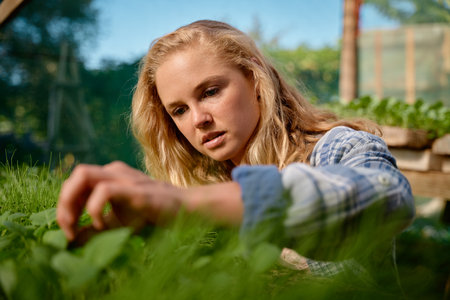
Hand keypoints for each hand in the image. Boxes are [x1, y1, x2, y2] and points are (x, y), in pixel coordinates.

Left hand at [57, 161, 182, 240]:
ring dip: (71, 202)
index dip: (64, 206)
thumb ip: (94, 229)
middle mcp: (114, 171)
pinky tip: (100, 224)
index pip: (75, 183)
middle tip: (68, 227)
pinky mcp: (134, 189)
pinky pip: (103, 191)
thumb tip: (70, 240)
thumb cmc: (150, 215)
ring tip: (76, 225)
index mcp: (109, 176)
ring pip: (83, 175)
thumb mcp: (117, 224)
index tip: (68, 231)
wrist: (184, 210)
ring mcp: (124, 177)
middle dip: (63, 202)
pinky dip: (94, 209)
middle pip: (76, 175)